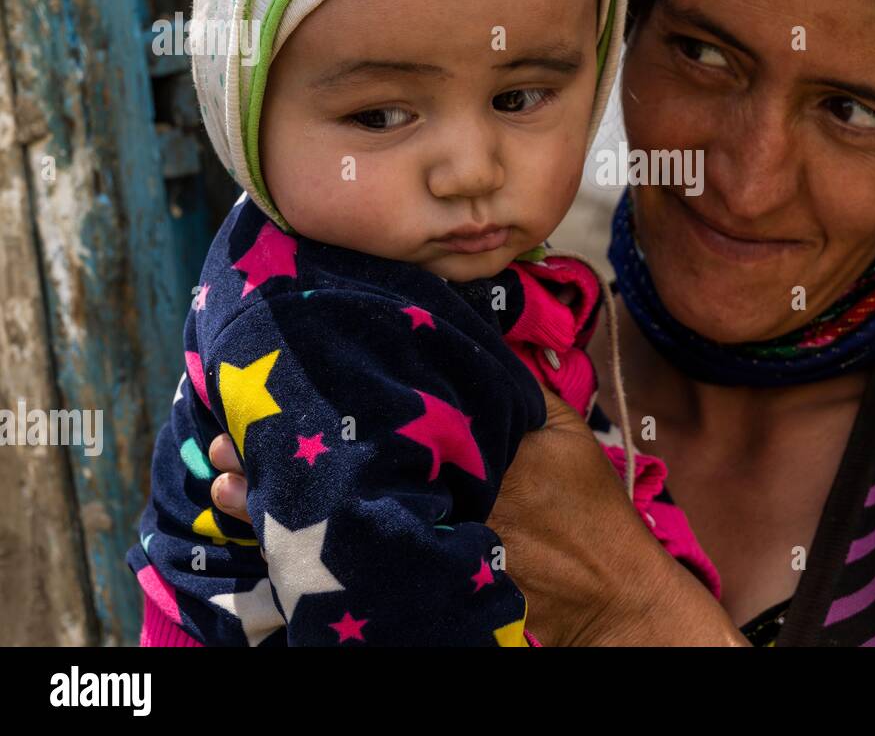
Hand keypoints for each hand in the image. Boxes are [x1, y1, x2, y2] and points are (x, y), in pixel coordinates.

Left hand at [206, 393, 745, 644]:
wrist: (605, 590)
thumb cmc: (585, 503)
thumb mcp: (561, 425)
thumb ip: (516, 378)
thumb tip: (474, 325)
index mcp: (470, 452)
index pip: (384, 421)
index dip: (326, 402)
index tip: (281, 380)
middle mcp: (438, 501)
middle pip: (344, 472)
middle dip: (283, 456)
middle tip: (228, 435)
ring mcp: (427, 550)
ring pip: (334, 523)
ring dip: (275, 508)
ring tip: (226, 485)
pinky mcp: (422, 586)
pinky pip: (352, 563)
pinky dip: (304, 550)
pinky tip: (265, 540)